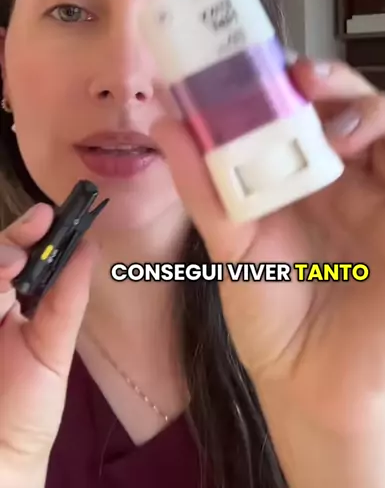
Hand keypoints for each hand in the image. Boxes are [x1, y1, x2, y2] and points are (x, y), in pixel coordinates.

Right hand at [0, 205, 94, 477]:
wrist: (3, 457)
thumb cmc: (27, 408)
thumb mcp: (53, 348)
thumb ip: (67, 297)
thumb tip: (89, 246)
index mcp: (10, 298)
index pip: (14, 251)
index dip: (28, 229)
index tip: (47, 213)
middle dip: (6, 245)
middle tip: (19, 254)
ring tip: (8, 273)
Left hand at [155, 58, 384, 431]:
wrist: (310, 383)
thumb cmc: (270, 313)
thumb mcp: (231, 247)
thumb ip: (204, 188)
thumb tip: (167, 124)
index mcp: (304, 168)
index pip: (309, 103)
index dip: (295, 76)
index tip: (269, 64)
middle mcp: (351, 172)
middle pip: (357, 101)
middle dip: (338, 82)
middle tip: (308, 82)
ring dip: (378, 113)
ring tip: (344, 135)